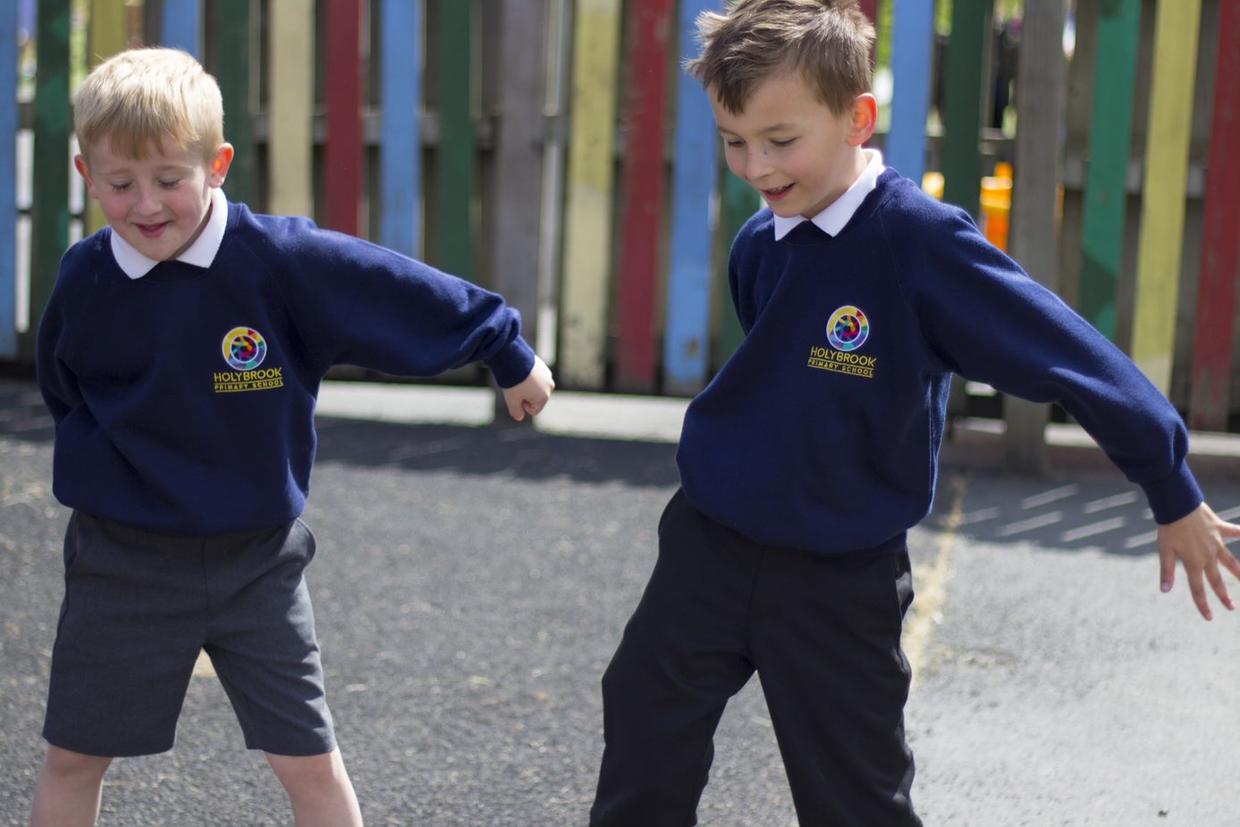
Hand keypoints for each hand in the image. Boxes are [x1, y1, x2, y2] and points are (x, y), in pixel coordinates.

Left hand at [501, 355, 553, 420]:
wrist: (513, 358)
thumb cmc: (513, 381)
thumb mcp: (512, 399)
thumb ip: (516, 411)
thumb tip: (519, 418)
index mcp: (544, 397)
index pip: (534, 410)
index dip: (523, 406)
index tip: (516, 396)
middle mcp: (549, 387)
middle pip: (536, 398)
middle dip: (526, 396)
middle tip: (517, 387)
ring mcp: (548, 376)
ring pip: (536, 387)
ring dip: (528, 386)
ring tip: (519, 378)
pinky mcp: (543, 366)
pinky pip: (537, 377)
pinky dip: (530, 377)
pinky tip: (522, 371)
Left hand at [1156, 502, 1239, 619]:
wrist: (1178, 504)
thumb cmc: (1169, 528)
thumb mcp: (1164, 550)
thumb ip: (1166, 571)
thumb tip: (1164, 591)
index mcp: (1193, 562)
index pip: (1197, 588)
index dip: (1202, 604)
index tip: (1209, 618)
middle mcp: (1208, 555)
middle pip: (1217, 580)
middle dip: (1223, 595)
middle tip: (1231, 608)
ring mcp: (1216, 542)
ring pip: (1231, 561)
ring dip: (1239, 572)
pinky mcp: (1220, 528)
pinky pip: (1235, 531)